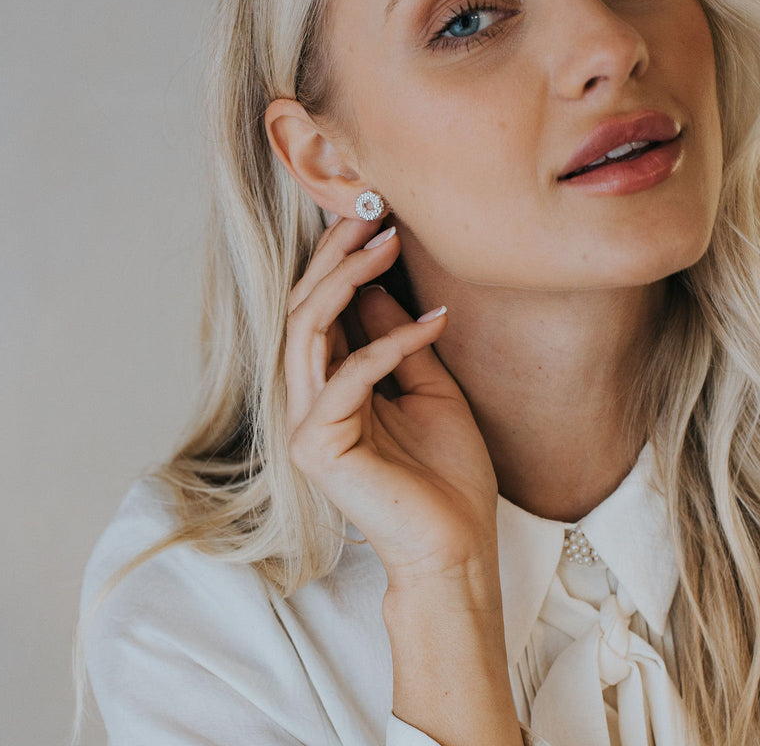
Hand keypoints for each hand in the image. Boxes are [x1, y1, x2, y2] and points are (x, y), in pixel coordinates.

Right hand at [284, 216, 498, 584]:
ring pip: (308, 329)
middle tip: (372, 212)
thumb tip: (378, 286)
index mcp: (328, 387)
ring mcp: (303, 424)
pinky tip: (436, 323)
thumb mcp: (427, 386)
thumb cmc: (446, 474)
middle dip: (335, 255)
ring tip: (390, 244)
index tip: (375, 218)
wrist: (456, 546)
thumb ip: (396, 340)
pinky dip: (392, 343)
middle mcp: (305, 401)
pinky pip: (348, 376)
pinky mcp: (315, 446)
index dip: (338, 260)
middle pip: (302, 309)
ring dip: (348, 279)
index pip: (317, 310)